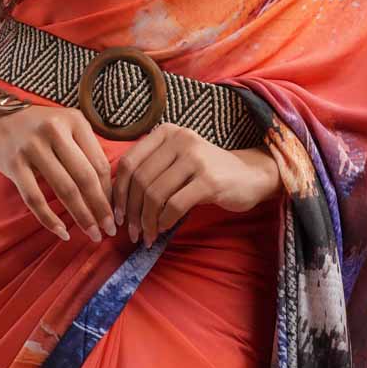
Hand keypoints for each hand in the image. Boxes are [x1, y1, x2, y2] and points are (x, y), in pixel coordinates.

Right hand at [0, 105, 116, 243]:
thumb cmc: (40, 128)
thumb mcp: (67, 127)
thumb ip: (86, 150)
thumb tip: (108, 191)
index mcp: (74, 120)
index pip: (98, 162)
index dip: (109, 191)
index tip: (115, 211)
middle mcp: (55, 130)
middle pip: (85, 177)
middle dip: (100, 207)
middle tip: (109, 230)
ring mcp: (32, 147)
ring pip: (64, 189)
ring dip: (81, 216)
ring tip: (92, 234)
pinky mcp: (14, 164)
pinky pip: (35, 198)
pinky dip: (50, 219)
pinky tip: (63, 233)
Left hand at [111, 123, 280, 247]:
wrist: (249, 175)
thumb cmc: (205, 172)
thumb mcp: (176, 160)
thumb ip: (150, 169)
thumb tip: (117, 200)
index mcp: (166, 132)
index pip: (129, 162)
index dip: (119, 192)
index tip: (118, 214)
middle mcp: (179, 139)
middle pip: (140, 179)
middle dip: (131, 211)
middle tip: (132, 232)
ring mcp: (195, 158)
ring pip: (155, 193)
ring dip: (146, 221)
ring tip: (146, 235)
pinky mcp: (208, 180)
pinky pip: (174, 205)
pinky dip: (164, 221)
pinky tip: (163, 229)